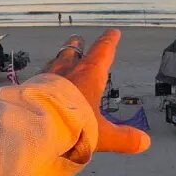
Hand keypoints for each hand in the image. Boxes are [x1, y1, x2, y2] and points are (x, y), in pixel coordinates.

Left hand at [42, 29, 150, 154]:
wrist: (33, 127)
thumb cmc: (72, 125)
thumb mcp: (101, 135)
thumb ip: (123, 138)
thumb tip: (145, 142)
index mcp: (89, 74)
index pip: (102, 52)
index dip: (109, 42)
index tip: (113, 32)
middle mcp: (67, 69)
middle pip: (73, 50)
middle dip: (78, 45)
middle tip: (79, 40)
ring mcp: (46, 75)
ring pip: (55, 60)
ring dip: (60, 59)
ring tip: (61, 59)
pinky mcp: (30, 86)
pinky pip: (39, 76)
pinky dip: (45, 77)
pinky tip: (42, 83)